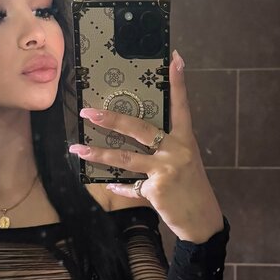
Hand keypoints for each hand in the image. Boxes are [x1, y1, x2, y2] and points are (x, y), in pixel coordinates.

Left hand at [69, 49, 224, 242]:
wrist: (202, 220)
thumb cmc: (190, 188)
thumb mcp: (183, 163)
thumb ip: (162, 150)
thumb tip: (135, 139)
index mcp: (185, 140)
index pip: (181, 106)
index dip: (178, 82)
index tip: (175, 58)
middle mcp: (177, 150)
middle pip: (139, 128)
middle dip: (111, 118)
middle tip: (88, 111)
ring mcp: (166, 170)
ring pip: (125, 157)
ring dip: (98, 153)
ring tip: (78, 148)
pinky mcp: (156, 189)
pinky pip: (129, 185)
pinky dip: (119, 186)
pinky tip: (109, 184)